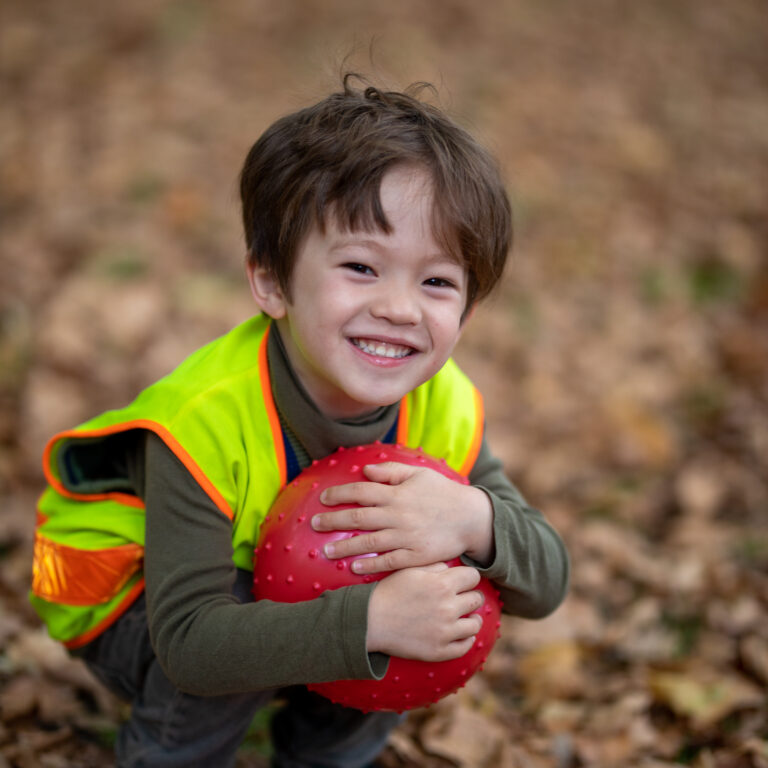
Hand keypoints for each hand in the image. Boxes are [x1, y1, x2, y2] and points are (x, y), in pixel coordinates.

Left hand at [312, 462, 494, 572]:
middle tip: (314, 524)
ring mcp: (407, 537)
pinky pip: (388, 562)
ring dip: (346, 546)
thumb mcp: (419, 474)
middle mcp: (399, 515)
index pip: (362, 491)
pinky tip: (354, 567)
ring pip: (369, 542)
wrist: (471, 518)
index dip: (340, 494)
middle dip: (333, 521)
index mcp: (398, 493)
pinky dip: (370, 565)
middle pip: (359, 517)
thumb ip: (391, 471)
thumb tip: (365, 470)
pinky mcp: (416, 556)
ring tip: (326, 551)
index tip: (323, 498)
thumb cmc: (443, 493)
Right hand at [366, 563, 484, 660]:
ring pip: (475, 624)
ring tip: (464, 617)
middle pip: (477, 599)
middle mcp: (448, 607)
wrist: (369, 621)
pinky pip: (465, 646)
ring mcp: (445, 632)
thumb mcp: (410, 570)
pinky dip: (465, 639)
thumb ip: (435, 566)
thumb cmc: (389, 592)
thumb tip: (452, 568)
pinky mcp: (439, 651)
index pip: (473, 577)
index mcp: (442, 584)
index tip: (462, 582)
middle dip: (469, 596)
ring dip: (471, 619)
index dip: (468, 578)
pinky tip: (459, 633)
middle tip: (461, 599)